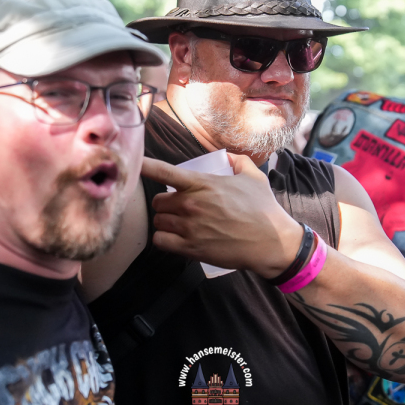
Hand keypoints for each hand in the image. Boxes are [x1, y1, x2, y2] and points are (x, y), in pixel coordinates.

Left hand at [140, 153, 303, 278]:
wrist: (271, 242)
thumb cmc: (264, 209)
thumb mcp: (254, 177)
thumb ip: (238, 162)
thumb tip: (229, 157)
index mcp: (202, 183)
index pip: (164, 171)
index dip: (144, 166)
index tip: (133, 163)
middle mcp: (191, 204)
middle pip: (158, 202)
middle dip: (166, 205)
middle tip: (179, 209)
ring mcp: (189, 227)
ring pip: (158, 222)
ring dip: (165, 223)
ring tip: (179, 225)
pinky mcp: (190, 248)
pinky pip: (160, 241)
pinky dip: (164, 240)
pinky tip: (174, 239)